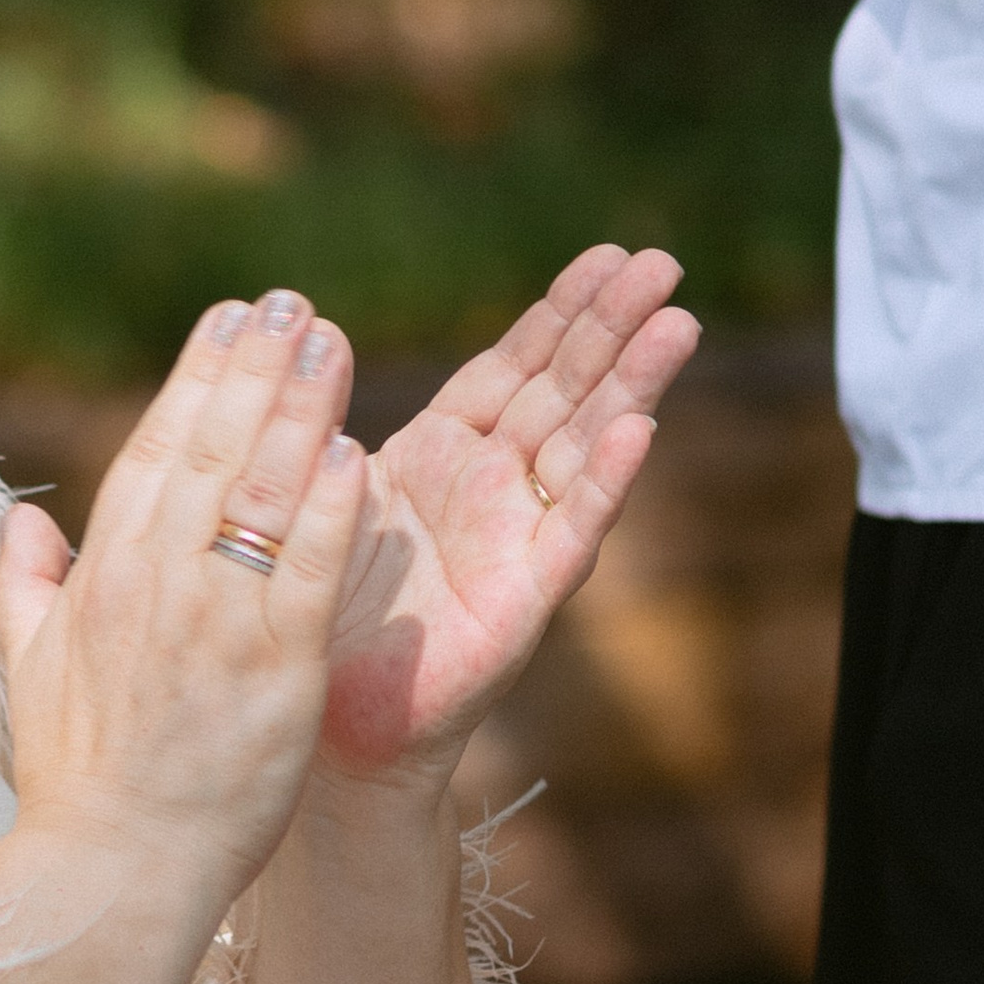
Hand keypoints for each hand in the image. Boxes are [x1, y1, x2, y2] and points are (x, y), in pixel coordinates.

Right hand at [0, 286, 368, 900]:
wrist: (114, 867)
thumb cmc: (77, 777)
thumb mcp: (28, 666)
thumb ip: (26, 583)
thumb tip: (21, 519)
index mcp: (102, 573)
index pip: (155, 449)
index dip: (196, 375)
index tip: (230, 318)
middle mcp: (155, 581)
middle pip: (212, 449)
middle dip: (255, 367)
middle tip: (292, 304)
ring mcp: (217, 621)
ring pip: (263, 492)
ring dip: (299, 409)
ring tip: (330, 343)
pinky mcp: (276, 667)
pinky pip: (310, 570)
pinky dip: (332, 509)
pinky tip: (357, 453)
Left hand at [317, 244, 699, 787]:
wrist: (326, 729)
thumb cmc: (323, 614)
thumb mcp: (323, 498)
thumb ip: (329, 428)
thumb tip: (306, 335)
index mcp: (442, 459)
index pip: (511, 368)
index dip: (557, 312)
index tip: (607, 254)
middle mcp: (493, 493)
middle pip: (562, 392)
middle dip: (612, 327)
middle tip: (665, 263)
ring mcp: (517, 545)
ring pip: (582, 448)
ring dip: (630, 387)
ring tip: (677, 324)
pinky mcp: (522, 605)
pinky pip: (569, 534)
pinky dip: (601, 483)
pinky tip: (636, 432)